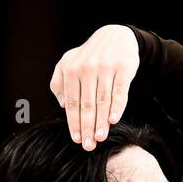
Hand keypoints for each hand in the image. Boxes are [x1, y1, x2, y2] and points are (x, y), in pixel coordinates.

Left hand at [49, 24, 138, 150]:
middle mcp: (87, 68)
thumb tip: (64, 106)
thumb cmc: (89, 56)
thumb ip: (59, 83)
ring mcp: (105, 68)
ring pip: (102, 100)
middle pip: (87, 104)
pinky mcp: (123, 68)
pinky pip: (119, 91)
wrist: (115, 36)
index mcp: (71, 70)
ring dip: (101, 122)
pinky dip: (116, 106)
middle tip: (89, 146)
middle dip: (87, 127)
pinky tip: (113, 120)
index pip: (72, 102)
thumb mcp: (69, 63)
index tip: (77, 139)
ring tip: (100, 138)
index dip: (74, 123)